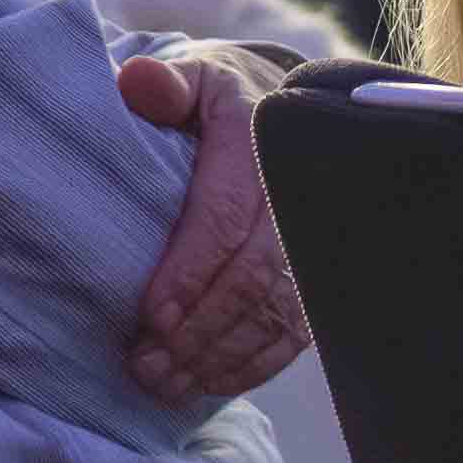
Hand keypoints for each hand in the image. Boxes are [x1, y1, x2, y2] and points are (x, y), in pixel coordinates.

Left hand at [116, 40, 311, 404]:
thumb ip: (163, 84)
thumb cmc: (214, 102)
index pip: (229, 214)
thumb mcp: (191, 77)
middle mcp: (300, 191)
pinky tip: (210, 383)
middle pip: (256, 274)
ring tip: (166, 384)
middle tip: (148, 365)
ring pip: (278, 311)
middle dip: (202, 329)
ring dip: (223, 356)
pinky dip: (255, 364)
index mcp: (262, 137)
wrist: (282, 112)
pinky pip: (298, 330)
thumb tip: (139, 84)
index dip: (193, 270)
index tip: (153, 316)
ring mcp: (319, 237)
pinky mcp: (323, 275)